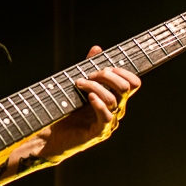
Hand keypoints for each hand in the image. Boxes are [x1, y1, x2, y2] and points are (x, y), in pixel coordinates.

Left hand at [38, 45, 140, 160]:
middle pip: (126, 88)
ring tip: (79, 83)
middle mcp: (116, 110)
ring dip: (95, 87)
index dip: (124, 71)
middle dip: (107, 76)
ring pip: (114, 100)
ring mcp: (109, 122)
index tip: (106, 66)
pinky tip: (89, 97)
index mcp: (115, 97)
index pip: (133, 83)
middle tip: (89, 74)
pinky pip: (106, 117)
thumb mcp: (79, 85)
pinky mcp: (98, 132)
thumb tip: (97, 49)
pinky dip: (98, 104)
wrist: (52, 136)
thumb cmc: (66, 110)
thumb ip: (89, 67)